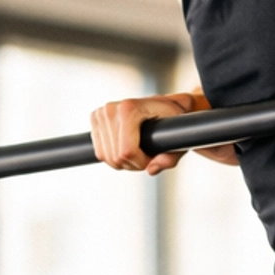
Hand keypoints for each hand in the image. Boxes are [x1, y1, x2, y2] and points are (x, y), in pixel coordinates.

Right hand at [89, 91, 203, 174]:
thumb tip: (152, 170)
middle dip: (133, 163)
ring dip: (123, 162)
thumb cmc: (173, 120)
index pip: (126, 151)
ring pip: (105, 156)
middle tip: (147, 156)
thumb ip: (169, 157)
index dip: (140, 162)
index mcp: (129, 108)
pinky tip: (126, 147)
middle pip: (115, 157)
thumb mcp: (179, 138)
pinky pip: (99, 152)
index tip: (152, 158)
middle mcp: (111, 108)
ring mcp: (101, 113)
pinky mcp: (95, 118)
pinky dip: (113, 156)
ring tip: (138, 152)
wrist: (163, 104)